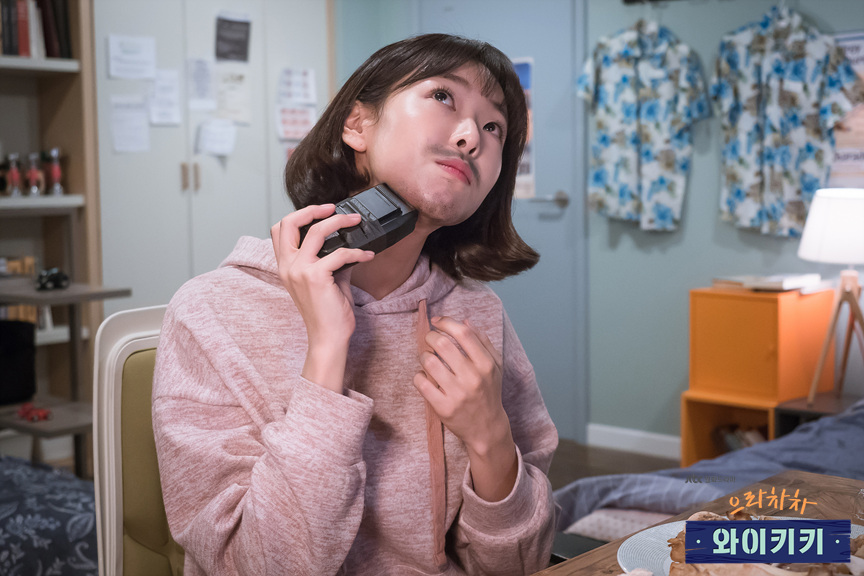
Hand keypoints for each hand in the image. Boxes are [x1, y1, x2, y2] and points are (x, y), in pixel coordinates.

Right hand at [270, 204, 374, 391]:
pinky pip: (341, 253)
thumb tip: (348, 242)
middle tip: (334, 208)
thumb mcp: (325, 280)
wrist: (328, 338)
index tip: (320, 212)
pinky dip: (358, 251)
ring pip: (318, 231)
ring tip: (356, 221)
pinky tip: (368, 255)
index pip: (279, 230)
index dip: (299, 215)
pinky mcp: (316, 277)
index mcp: (285, 266)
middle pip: (289, 222)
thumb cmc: (327, 313)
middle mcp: (288, 266)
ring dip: (340, 221)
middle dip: (313, 209)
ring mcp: (300, 270)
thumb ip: (331, 259)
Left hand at [413, 317, 516, 500]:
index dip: (446, 322)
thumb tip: (465, 320)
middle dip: (430, 336)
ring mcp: (458, 394)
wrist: (487, 428)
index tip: (437, 321)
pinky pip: (421, 383)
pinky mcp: (443, 408)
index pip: (463, 333)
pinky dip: (418, 376)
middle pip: (442, 344)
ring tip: (427, 358)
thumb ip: (482, 341)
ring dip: (423, 356)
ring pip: (429, 362)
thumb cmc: (489, 392)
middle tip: (429, 339)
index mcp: (486, 364)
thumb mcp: (495, 365)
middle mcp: (473, 378)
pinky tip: (424, 377)